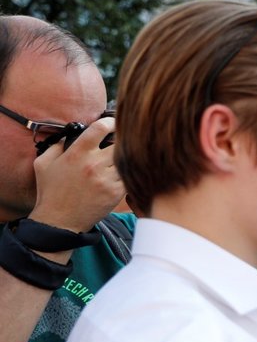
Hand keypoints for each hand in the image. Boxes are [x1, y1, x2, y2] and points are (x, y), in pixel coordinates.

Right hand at [29, 115, 124, 233]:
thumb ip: (57, 146)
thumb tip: (69, 135)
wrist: (60, 220)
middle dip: (121, 140)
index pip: (100, 128)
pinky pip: (128, 176)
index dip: (109, 122)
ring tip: (120, 158)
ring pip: (125, 159)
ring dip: (124, 157)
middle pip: (119, 142)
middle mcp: (93, 164)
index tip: (113, 123)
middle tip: (119, 142)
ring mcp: (106, 179)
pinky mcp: (116, 192)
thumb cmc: (51, 192)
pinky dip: (127, 172)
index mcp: (76, 154)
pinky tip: (121, 173)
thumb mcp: (43, 164)